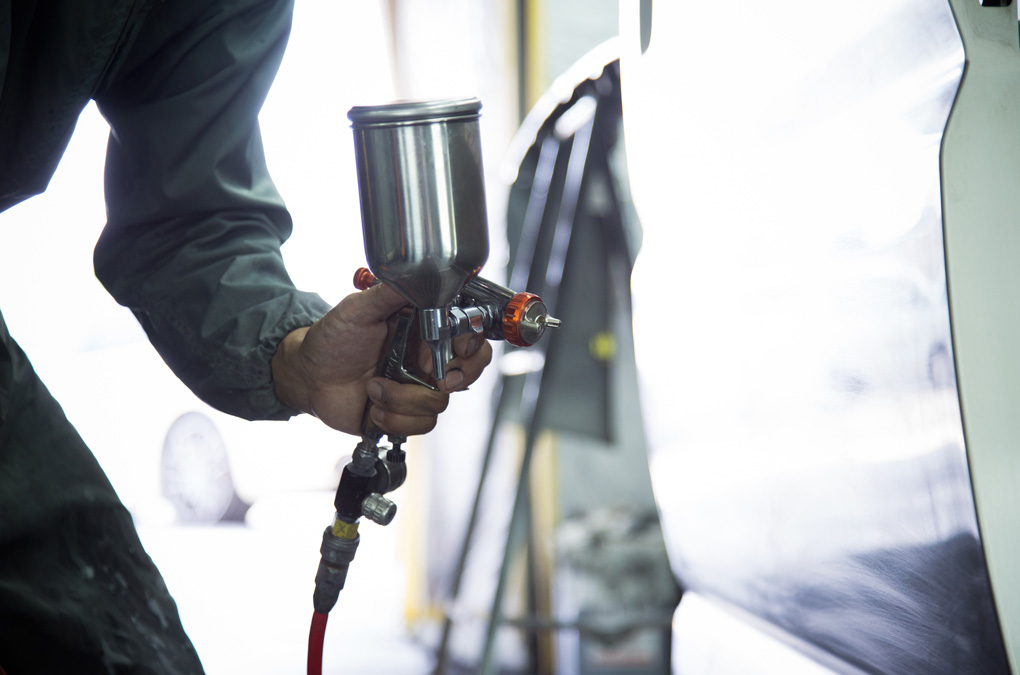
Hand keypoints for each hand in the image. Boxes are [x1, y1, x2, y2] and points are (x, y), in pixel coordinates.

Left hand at [271, 283, 492, 436]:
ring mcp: (416, 389)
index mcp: (424, 331)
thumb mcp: (359, 308)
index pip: (468, 337)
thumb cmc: (332, 339)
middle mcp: (426, 360)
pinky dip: (395, 419)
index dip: (469, 346)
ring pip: (439, 403)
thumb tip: (420, 273)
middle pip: (468, 372)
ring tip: (374, 387)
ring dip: (403, 400)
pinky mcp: (404, 414)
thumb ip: (392, 291)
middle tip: (434, 378)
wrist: (308, 376)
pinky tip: (374, 407)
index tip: (452, 350)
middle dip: (454, 378)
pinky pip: (420, 425)